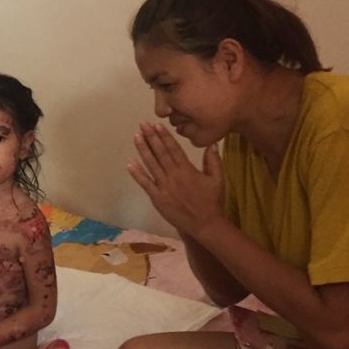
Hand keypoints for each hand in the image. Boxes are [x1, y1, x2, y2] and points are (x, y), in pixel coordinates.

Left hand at [127, 123, 225, 238]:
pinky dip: (137, 174)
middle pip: (160, 153)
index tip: (157, 125)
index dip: (164, 136)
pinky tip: (130, 163)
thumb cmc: (213, 201)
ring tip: (136, 136)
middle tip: (143, 124)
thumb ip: (213, 160)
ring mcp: (164, 187)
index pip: (174, 149)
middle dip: (151, 138)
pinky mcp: (158, 198)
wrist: (206, 224)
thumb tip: (212, 143)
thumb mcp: (218, 179)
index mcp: (187, 170)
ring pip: (151, 165)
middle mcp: (174, 176)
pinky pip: (145, 184)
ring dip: (143, 150)